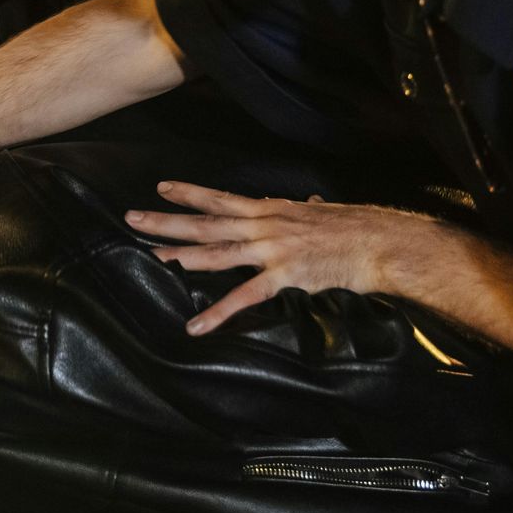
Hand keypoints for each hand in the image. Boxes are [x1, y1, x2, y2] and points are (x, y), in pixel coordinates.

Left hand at [126, 181, 448, 334]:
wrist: (379, 243)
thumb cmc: (355, 228)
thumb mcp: (322, 213)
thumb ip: (305, 211)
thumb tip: (306, 203)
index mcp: (271, 210)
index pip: (221, 197)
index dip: (190, 192)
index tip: (161, 187)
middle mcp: (265, 224)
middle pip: (208, 221)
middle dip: (168, 220)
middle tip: (133, 218)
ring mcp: (272, 248)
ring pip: (218, 251)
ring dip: (182, 255)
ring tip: (153, 257)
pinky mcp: (284, 275)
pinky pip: (244, 297)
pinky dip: (218, 313)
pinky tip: (196, 325)